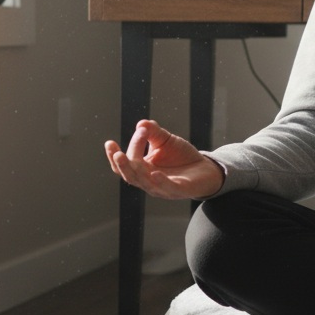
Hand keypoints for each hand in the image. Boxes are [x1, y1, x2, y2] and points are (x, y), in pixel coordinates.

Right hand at [104, 119, 224, 199]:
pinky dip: (160, 181)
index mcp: (142, 170)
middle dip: (122, 164)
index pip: (124, 165)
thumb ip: (153, 132)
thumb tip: (141, 123)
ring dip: (136, 171)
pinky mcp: (179, 190)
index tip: (109, 142)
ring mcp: (163, 188)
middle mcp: (149, 181)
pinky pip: (168, 188)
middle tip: (117, 153)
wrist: (205, 168)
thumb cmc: (181, 156)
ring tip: (126, 158)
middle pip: (131, 175)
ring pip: (145, 183)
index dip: (113, 156)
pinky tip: (155, 173)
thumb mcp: (165, 140)